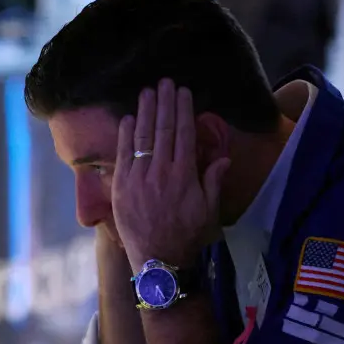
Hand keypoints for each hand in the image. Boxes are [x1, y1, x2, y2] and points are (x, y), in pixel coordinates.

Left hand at [112, 79, 229, 270]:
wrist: (158, 262)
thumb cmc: (187, 236)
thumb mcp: (208, 211)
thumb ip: (212, 181)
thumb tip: (222, 158)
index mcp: (184, 175)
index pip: (183, 135)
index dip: (183, 111)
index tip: (184, 92)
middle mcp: (160, 172)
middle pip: (163, 130)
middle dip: (164, 103)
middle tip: (165, 82)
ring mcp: (138, 177)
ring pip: (142, 137)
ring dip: (145, 112)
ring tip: (147, 91)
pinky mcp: (121, 185)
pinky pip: (123, 154)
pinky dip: (125, 134)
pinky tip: (129, 117)